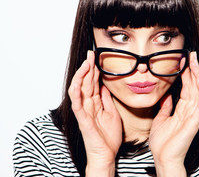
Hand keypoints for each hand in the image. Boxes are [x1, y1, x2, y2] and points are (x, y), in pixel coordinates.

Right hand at [68, 51, 121, 174]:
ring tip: (85, 64)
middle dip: (88, 68)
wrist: (107, 154)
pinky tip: (77, 84)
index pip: (93, 83)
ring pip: (79, 90)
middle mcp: (88, 105)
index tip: (97, 57)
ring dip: (81, 76)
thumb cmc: (108, 136)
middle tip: (91, 54)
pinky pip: (77, 105)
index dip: (94, 70)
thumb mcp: (112, 113)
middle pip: (86, 83)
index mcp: (95, 103)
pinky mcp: (83, 120)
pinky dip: (76, 94)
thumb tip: (105, 87)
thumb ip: (107, 100)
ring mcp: (84, 112)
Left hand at [149, 52, 198, 175]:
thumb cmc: (163, 143)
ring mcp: (193, 115)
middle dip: (193, 70)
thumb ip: (166, 107)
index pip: (187, 87)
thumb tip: (167, 97)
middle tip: (191, 56)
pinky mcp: (194, 121)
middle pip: (194, 86)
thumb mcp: (161, 119)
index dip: (185, 73)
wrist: (162, 158)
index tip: (183, 61)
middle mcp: (189, 110)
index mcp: (182, 109)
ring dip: (197, 76)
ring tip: (194, 62)